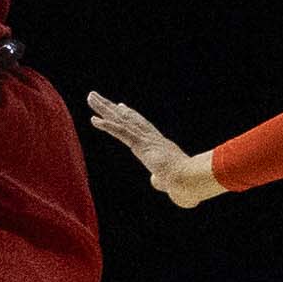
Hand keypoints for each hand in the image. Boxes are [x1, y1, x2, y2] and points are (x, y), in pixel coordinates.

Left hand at [85, 93, 221, 206]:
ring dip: (104, 109)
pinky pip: (122, 133)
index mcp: (159, 146)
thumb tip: (155, 180)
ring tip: (91, 97)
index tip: (119, 107)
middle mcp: (152, 139)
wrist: (191, 181)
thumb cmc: (185, 185)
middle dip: (110, 108)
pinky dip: (108, 126)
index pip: (141, 127)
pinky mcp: (142, 146)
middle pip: (127, 119)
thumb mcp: (169, 183)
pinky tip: (94, 119)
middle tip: (96, 96)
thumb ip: (160, 180)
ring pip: (122, 121)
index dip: (129, 116)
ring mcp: (146, 140)